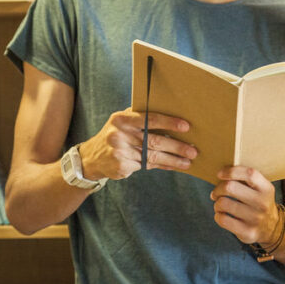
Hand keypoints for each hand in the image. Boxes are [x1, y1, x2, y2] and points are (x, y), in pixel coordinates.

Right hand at [78, 108, 196, 180]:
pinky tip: (174, 166)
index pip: (149, 119)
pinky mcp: (122, 166)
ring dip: (173, 160)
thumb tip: (171, 117)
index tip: (186, 126)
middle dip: (176, 146)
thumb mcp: (121, 122)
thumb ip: (140, 118)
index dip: (168, 122)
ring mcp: (120, 152)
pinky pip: (148, 165)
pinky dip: (163, 166)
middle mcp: (119, 135)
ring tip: (188, 161)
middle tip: (193, 150)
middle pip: (154, 141)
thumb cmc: (114, 135)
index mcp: (121, 119)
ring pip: (153, 156)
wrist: (91, 158)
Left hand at [209, 166, 279, 243]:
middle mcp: (263, 203)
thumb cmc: (258, 202)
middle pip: (230, 187)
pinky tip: (222, 215)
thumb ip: (246, 179)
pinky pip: (223, 220)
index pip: (249, 174)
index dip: (231, 171)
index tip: (220, 174)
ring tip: (220, 205)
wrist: (271, 228)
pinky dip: (218, 216)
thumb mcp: (260, 189)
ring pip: (223, 203)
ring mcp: (256, 219)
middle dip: (218, 189)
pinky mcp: (248, 232)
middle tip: (216, 193)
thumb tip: (222, 173)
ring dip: (217, 203)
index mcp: (266, 189)